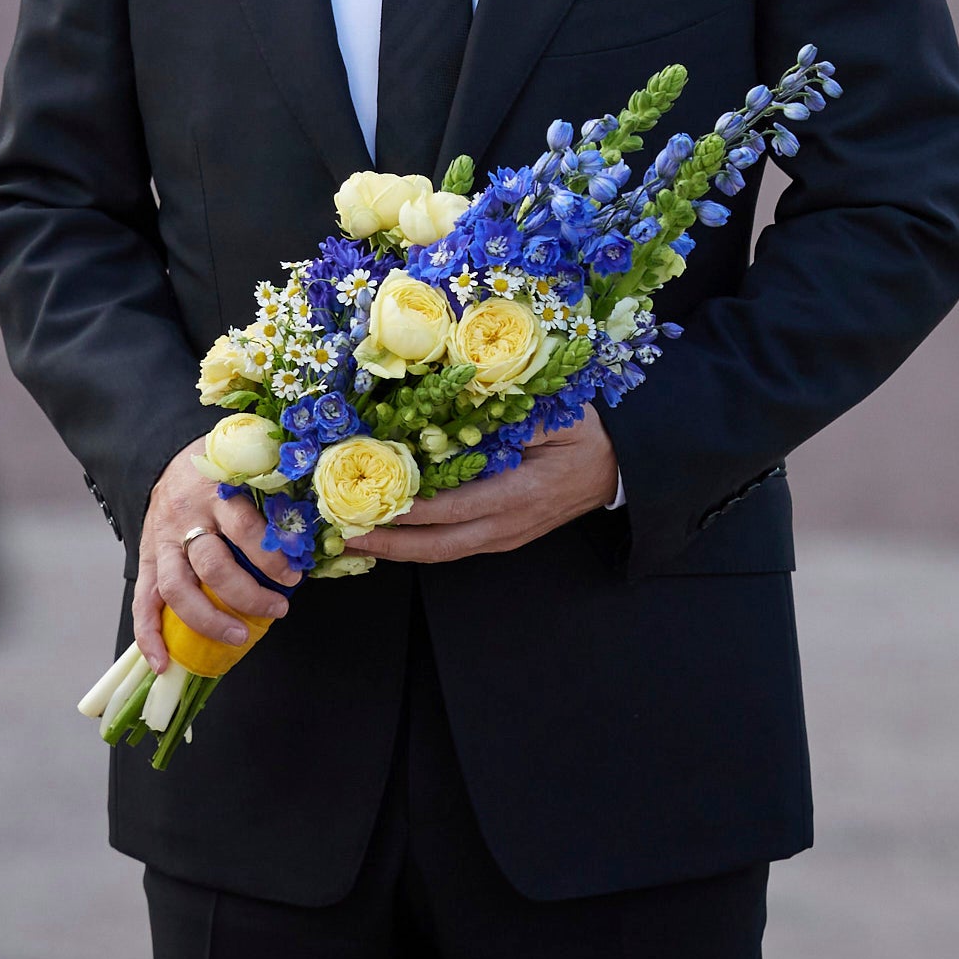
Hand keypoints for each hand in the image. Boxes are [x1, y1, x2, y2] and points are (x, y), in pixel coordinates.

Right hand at [133, 434, 303, 674]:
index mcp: (217, 492)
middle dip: (247, 595)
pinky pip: (141, 602)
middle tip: (277, 610)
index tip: (295, 576)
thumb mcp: (246, 471)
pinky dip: (149, 636)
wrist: (167, 461)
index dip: (270, 558)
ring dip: (208, 620)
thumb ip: (271, 499)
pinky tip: (163, 662)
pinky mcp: (146, 560)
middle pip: (212, 565)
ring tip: (238, 636)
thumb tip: (312, 538)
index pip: (244, 528)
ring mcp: (162, 541)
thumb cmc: (217, 472)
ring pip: (177, 588)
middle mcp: (186, 518)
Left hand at [345, 407, 618, 565]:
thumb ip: (513, 415)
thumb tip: (463, 405)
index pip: (452, 508)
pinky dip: (418, 544)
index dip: (407, 510)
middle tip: (340, 534)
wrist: (618, 469)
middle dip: (386, 543)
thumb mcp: (558, 416)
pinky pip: (453, 547)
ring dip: (396, 549)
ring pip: (442, 552)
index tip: (365, 504)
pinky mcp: (502, 537)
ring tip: (352, 540)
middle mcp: (508, 525)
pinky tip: (391, 536)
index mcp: (520, 494)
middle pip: (437, 545)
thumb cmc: (587, 436)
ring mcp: (505, 536)